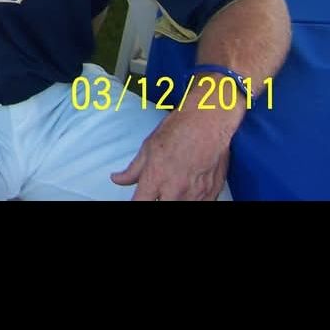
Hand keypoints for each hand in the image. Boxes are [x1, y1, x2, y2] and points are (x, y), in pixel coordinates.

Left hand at [110, 111, 232, 201]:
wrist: (209, 120)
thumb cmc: (179, 129)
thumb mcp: (148, 147)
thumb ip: (132, 170)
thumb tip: (117, 179)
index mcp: (155, 179)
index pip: (139, 204)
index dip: (137, 202)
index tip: (140, 198)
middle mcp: (175, 190)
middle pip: (161, 208)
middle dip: (158, 201)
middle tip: (159, 193)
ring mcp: (195, 193)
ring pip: (182, 208)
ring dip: (175, 201)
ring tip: (175, 190)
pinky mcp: (212, 192)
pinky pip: (201, 205)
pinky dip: (193, 200)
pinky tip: (189, 191)